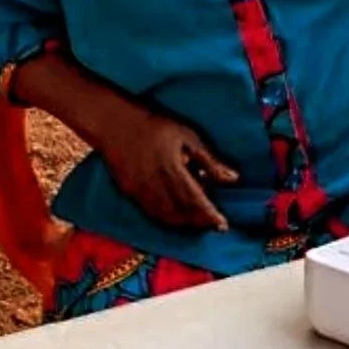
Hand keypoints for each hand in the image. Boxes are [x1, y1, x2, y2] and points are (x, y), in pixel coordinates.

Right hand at [98, 108, 237, 232]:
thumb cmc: (156, 125)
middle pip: (182, 213)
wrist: (115, 123)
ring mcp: (140, 191)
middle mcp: (156, 185)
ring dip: (184, 224)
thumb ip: (210, 161)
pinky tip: (176, 217)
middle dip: (200, 222)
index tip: (223, 225)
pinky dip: (167, 219)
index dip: (210, 216)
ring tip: (199, 222)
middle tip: (214, 224)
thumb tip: (233, 179)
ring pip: (166, 217)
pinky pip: (151, 213)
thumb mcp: (189, 137)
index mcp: (173, 171)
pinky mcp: (130, 192)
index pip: (196, 201)